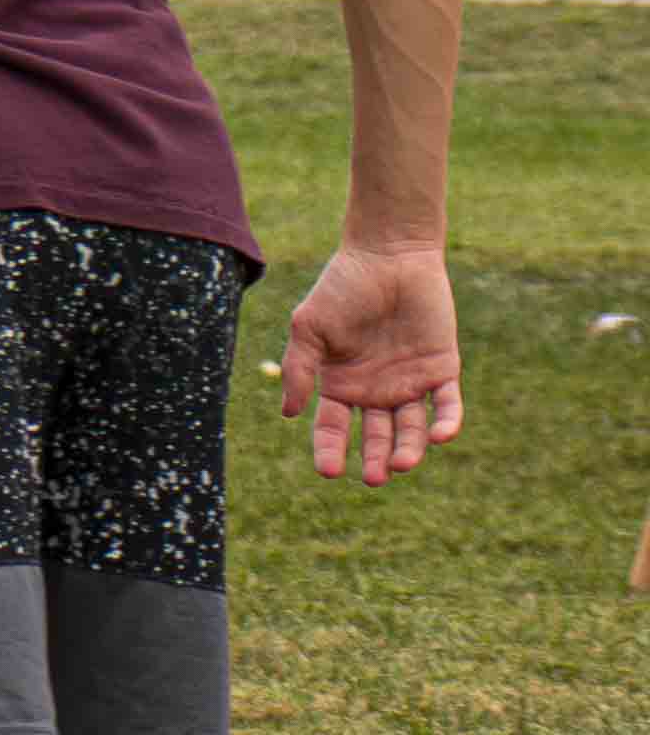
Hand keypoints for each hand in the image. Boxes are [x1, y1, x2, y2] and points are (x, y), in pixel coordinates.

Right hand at [276, 242, 464, 481]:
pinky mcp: (442, 370)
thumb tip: (288, 413)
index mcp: (341, 383)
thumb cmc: (342, 287)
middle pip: (376, 436)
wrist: (389, 256)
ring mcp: (410, 382)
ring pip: (412, 428)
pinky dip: (445, 423)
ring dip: (409, 449)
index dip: (330, 450)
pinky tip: (440, 437)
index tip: (329, 473)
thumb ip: (298, 368)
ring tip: (402, 465)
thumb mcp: (309, 327)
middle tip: (375, 478)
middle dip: (375, 460)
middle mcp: (376, 390)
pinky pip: (447, 404)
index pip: (334, 427)